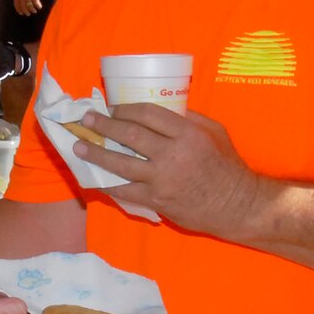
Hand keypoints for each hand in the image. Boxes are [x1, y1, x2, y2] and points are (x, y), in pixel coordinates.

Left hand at [14, 0, 45, 15]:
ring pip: (30, 6)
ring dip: (32, 10)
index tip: (21, 13)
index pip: (16, 4)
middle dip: (26, 12)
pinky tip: (39, 7)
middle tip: (29, 14)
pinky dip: (38, 6)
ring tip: (34, 11)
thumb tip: (21, 2)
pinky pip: (36, 3)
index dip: (19, 10)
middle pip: (23, 7)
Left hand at [75, 105, 261, 236]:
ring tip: (78, 146)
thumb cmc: (227, 166)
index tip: (113, 108)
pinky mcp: (156, 200)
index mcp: (187, 133)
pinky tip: (93, 178)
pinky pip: (125, 190)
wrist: (235, 205)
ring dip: (96, 154)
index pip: (148, 114)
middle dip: (104, 126)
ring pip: (121, 163)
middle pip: (130, 135)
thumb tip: (161, 108)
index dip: (126, 109)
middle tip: (86, 119)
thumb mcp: (215, 132)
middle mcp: (172, 154)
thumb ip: (188, 119)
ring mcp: (162, 179)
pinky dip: (107, 183)